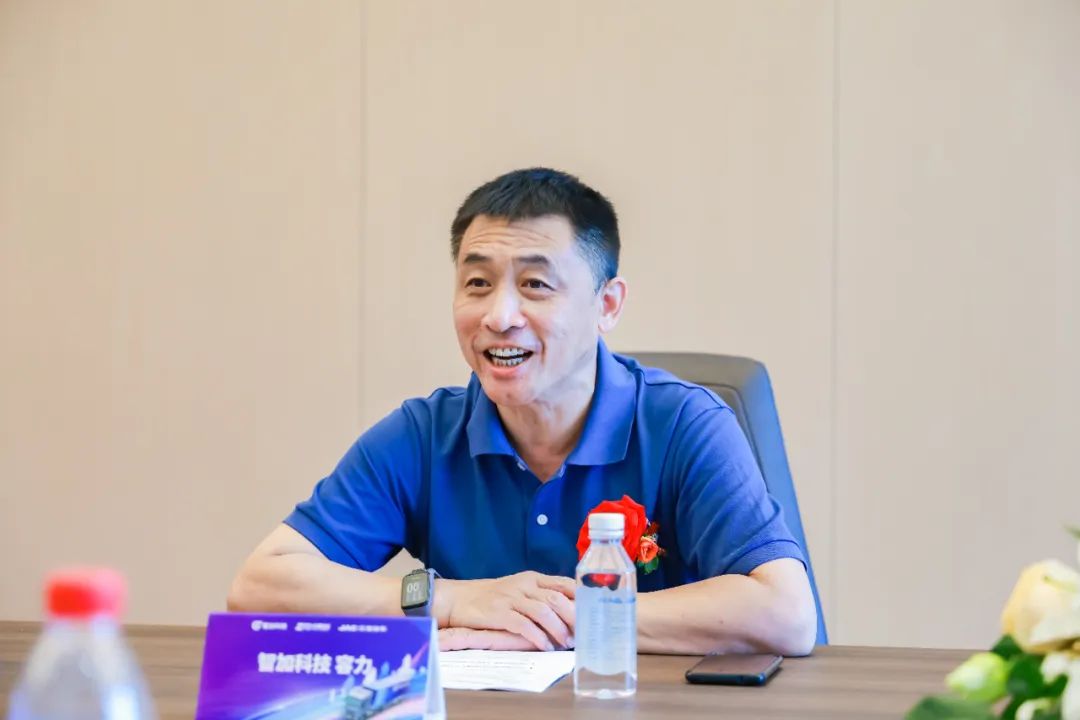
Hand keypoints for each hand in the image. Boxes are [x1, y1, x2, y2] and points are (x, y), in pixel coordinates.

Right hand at [436, 571, 574, 650]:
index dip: (581, 598)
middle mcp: (524, 585)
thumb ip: (542, 596)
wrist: (460, 599)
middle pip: (557, 598)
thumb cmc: (495, 598)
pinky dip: (537, 637)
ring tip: (566, 643)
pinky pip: (523, 625)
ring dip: (558, 629)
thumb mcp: (520, 589)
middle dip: (574, 617)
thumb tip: (572, 611)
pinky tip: (545, 647)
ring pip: (543, 611)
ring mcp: (511, 598)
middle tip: (583, 634)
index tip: (593, 614)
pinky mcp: (499, 613)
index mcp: (533, 578)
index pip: (565, 583)